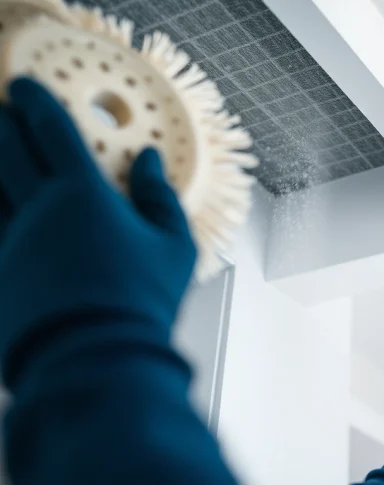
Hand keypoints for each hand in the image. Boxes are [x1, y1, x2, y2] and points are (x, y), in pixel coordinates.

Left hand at [0, 78, 196, 386]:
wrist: (97, 358)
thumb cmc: (141, 302)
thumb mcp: (175, 245)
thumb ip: (161, 195)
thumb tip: (149, 160)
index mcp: (83, 195)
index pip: (51, 130)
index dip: (34, 101)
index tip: (24, 86)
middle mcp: (36, 209)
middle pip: (3, 148)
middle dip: (0, 122)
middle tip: (2, 112)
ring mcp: (8, 242)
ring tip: (0, 159)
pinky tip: (2, 208)